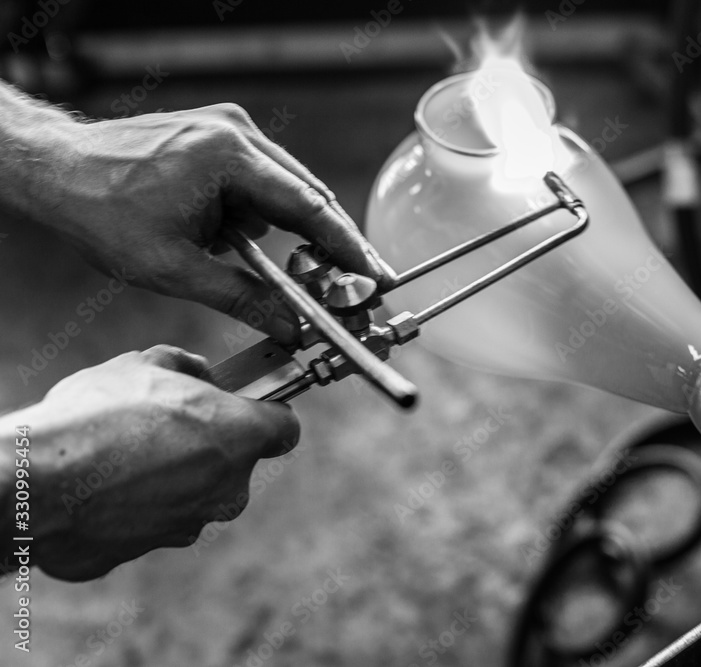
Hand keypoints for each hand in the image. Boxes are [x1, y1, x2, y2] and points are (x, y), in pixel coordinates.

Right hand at [5, 345, 298, 580]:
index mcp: (241, 437)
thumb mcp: (146, 362)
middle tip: (165, 425)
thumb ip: (185, 365)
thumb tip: (196, 370)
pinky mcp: (150, 549)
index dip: (267, 415)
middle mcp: (228, 489)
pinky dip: (134, 505)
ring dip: (170, 477)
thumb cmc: (99, 416)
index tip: (248, 407)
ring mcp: (190, 524)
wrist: (41, 482)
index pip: (285, 428)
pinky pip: (151, 520)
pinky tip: (102, 485)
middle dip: (209, 446)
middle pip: (234, 464)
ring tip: (123, 454)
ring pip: (193, 494)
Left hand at [35, 103, 384, 344]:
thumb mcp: (174, 269)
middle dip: (332, 242)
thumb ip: (242, 297)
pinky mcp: (219, 136)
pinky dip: (267, 213)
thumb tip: (290, 326)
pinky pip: (262, 179)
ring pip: (287, 188)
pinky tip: (250, 240)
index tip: (374, 274)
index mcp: (229, 157)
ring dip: (294, 229)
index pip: (308, 206)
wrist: (55, 169)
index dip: (347, 246)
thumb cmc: (103, 211)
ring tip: (301, 271)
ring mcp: (229, 129)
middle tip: (359, 281)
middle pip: (307, 194)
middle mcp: (237, 133)